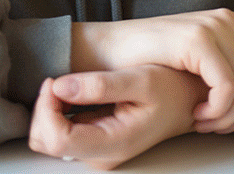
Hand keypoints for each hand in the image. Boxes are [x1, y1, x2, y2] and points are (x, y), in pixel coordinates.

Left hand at [28, 66, 207, 169]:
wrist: (188, 101)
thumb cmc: (172, 90)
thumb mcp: (141, 79)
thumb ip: (100, 85)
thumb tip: (60, 87)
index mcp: (113, 142)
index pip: (56, 138)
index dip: (46, 108)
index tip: (55, 81)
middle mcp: (101, 154)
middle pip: (45, 141)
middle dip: (45, 108)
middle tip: (61, 81)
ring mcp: (96, 151)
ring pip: (48, 137)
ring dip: (50, 109)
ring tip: (70, 85)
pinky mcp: (93, 142)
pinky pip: (60, 131)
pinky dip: (59, 111)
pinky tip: (76, 94)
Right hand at [72, 9, 233, 133]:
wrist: (108, 53)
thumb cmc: (149, 62)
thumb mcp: (199, 62)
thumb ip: (229, 65)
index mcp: (233, 23)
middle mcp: (229, 19)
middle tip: (217, 126)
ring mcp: (215, 26)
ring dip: (229, 117)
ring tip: (203, 122)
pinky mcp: (199, 39)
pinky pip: (230, 87)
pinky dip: (218, 110)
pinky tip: (197, 115)